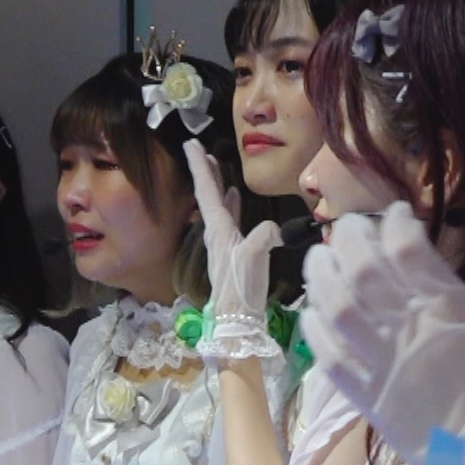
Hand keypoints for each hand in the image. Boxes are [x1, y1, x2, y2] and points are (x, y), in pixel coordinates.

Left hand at [185, 140, 281, 323]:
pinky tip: (235, 198)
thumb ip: (264, 234)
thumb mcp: (255, 256)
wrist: (237, 320)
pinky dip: (230, 204)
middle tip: (200, 149)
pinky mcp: (231, 253)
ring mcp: (221, 244)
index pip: (205, 190)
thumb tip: (274, 228)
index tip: (189, 144)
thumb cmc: (242, 288)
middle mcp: (215, 233)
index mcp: (218, 229)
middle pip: (206, 195)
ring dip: (216, 185)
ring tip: (217, 167)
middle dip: (204, 171)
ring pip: (216, 206)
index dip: (199, 166)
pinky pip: (228, 219)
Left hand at [302, 203, 464, 464]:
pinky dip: (317, 333)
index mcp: (453, 315)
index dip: (399, 226)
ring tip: (319, 257)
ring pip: (338, 309)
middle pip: (365, 272)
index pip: (412, 253)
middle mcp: (410, 334)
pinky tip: (311, 315)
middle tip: (351, 227)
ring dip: (323, 278)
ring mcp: (383, 368)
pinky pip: (330, 359)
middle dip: (352, 241)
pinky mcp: (369, 403)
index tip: (399, 215)